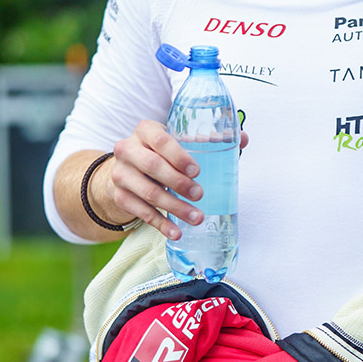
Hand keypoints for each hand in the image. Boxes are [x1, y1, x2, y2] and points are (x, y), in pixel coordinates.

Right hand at [93, 121, 247, 240]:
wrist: (126, 168)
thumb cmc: (162, 152)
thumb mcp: (178, 140)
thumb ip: (209, 139)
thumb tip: (243, 139)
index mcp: (145, 130)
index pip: (160, 139)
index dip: (178, 155)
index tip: (196, 170)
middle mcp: (127, 149)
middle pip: (152, 166)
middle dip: (178, 183)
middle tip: (200, 194)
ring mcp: (121, 174)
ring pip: (148, 192)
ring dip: (174, 207)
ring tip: (196, 217)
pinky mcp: (120, 195)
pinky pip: (141, 212)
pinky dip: (160, 224)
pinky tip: (176, 232)